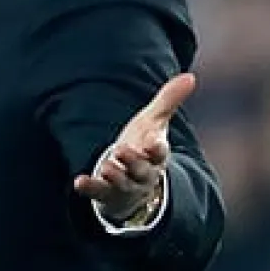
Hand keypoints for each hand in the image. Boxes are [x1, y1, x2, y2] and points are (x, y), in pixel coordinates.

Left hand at [73, 72, 195, 221]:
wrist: (131, 182)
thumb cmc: (144, 146)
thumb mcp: (154, 122)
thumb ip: (169, 100)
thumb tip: (190, 76)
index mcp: (156, 155)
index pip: (160, 152)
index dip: (157, 148)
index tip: (153, 141)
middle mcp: (144, 173)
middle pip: (142, 170)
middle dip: (133, 162)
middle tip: (121, 150)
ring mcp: (126, 186)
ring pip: (123, 183)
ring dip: (115, 176)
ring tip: (105, 167)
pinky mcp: (107, 194)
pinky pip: (99, 192)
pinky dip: (90, 188)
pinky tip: (79, 182)